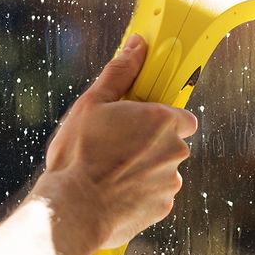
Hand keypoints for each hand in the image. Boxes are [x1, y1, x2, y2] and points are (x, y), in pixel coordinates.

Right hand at [40, 34, 196, 248]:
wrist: (73, 209)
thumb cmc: (80, 153)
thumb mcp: (93, 103)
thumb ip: (120, 71)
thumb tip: (137, 45)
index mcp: (163, 120)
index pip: (182, 115)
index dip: (161, 118)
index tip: (140, 122)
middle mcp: (175, 150)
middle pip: (171, 142)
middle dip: (151, 143)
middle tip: (117, 145)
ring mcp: (170, 182)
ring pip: (163, 169)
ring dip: (145, 168)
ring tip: (111, 170)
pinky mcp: (161, 209)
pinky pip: (155, 195)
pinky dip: (140, 193)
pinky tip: (114, 191)